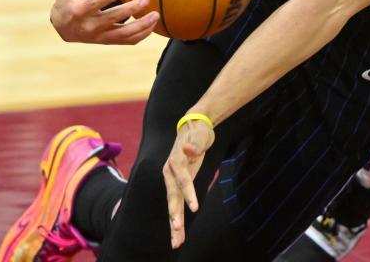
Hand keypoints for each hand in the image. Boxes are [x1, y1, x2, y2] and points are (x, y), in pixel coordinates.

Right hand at [47, 0, 158, 43]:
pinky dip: (142, 35)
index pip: (93, 4)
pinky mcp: (109, 42)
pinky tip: (153, 25)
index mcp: (78, 11)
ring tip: (156, 14)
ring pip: (123, 34)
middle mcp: (89, 26)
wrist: (64, 28)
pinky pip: (128, 41)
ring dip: (141, 26)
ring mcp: (100, 36)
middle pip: (112, 19)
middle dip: (130, 10)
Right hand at [164, 117, 214, 248]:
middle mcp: (170, 173)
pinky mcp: (178, 185)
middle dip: (175, 216)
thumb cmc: (197, 131)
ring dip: (175, 223)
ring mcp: (173, 180)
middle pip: (173, 197)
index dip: (188, 194)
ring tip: (177, 242)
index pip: (182, 180)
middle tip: (177, 232)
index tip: (194, 208)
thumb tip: (188, 149)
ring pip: (173, 205)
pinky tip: (179, 233)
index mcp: (175, 161)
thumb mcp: (199, 135)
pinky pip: (177, 204)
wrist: (193, 127)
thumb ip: (194, 144)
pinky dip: (178, 218)